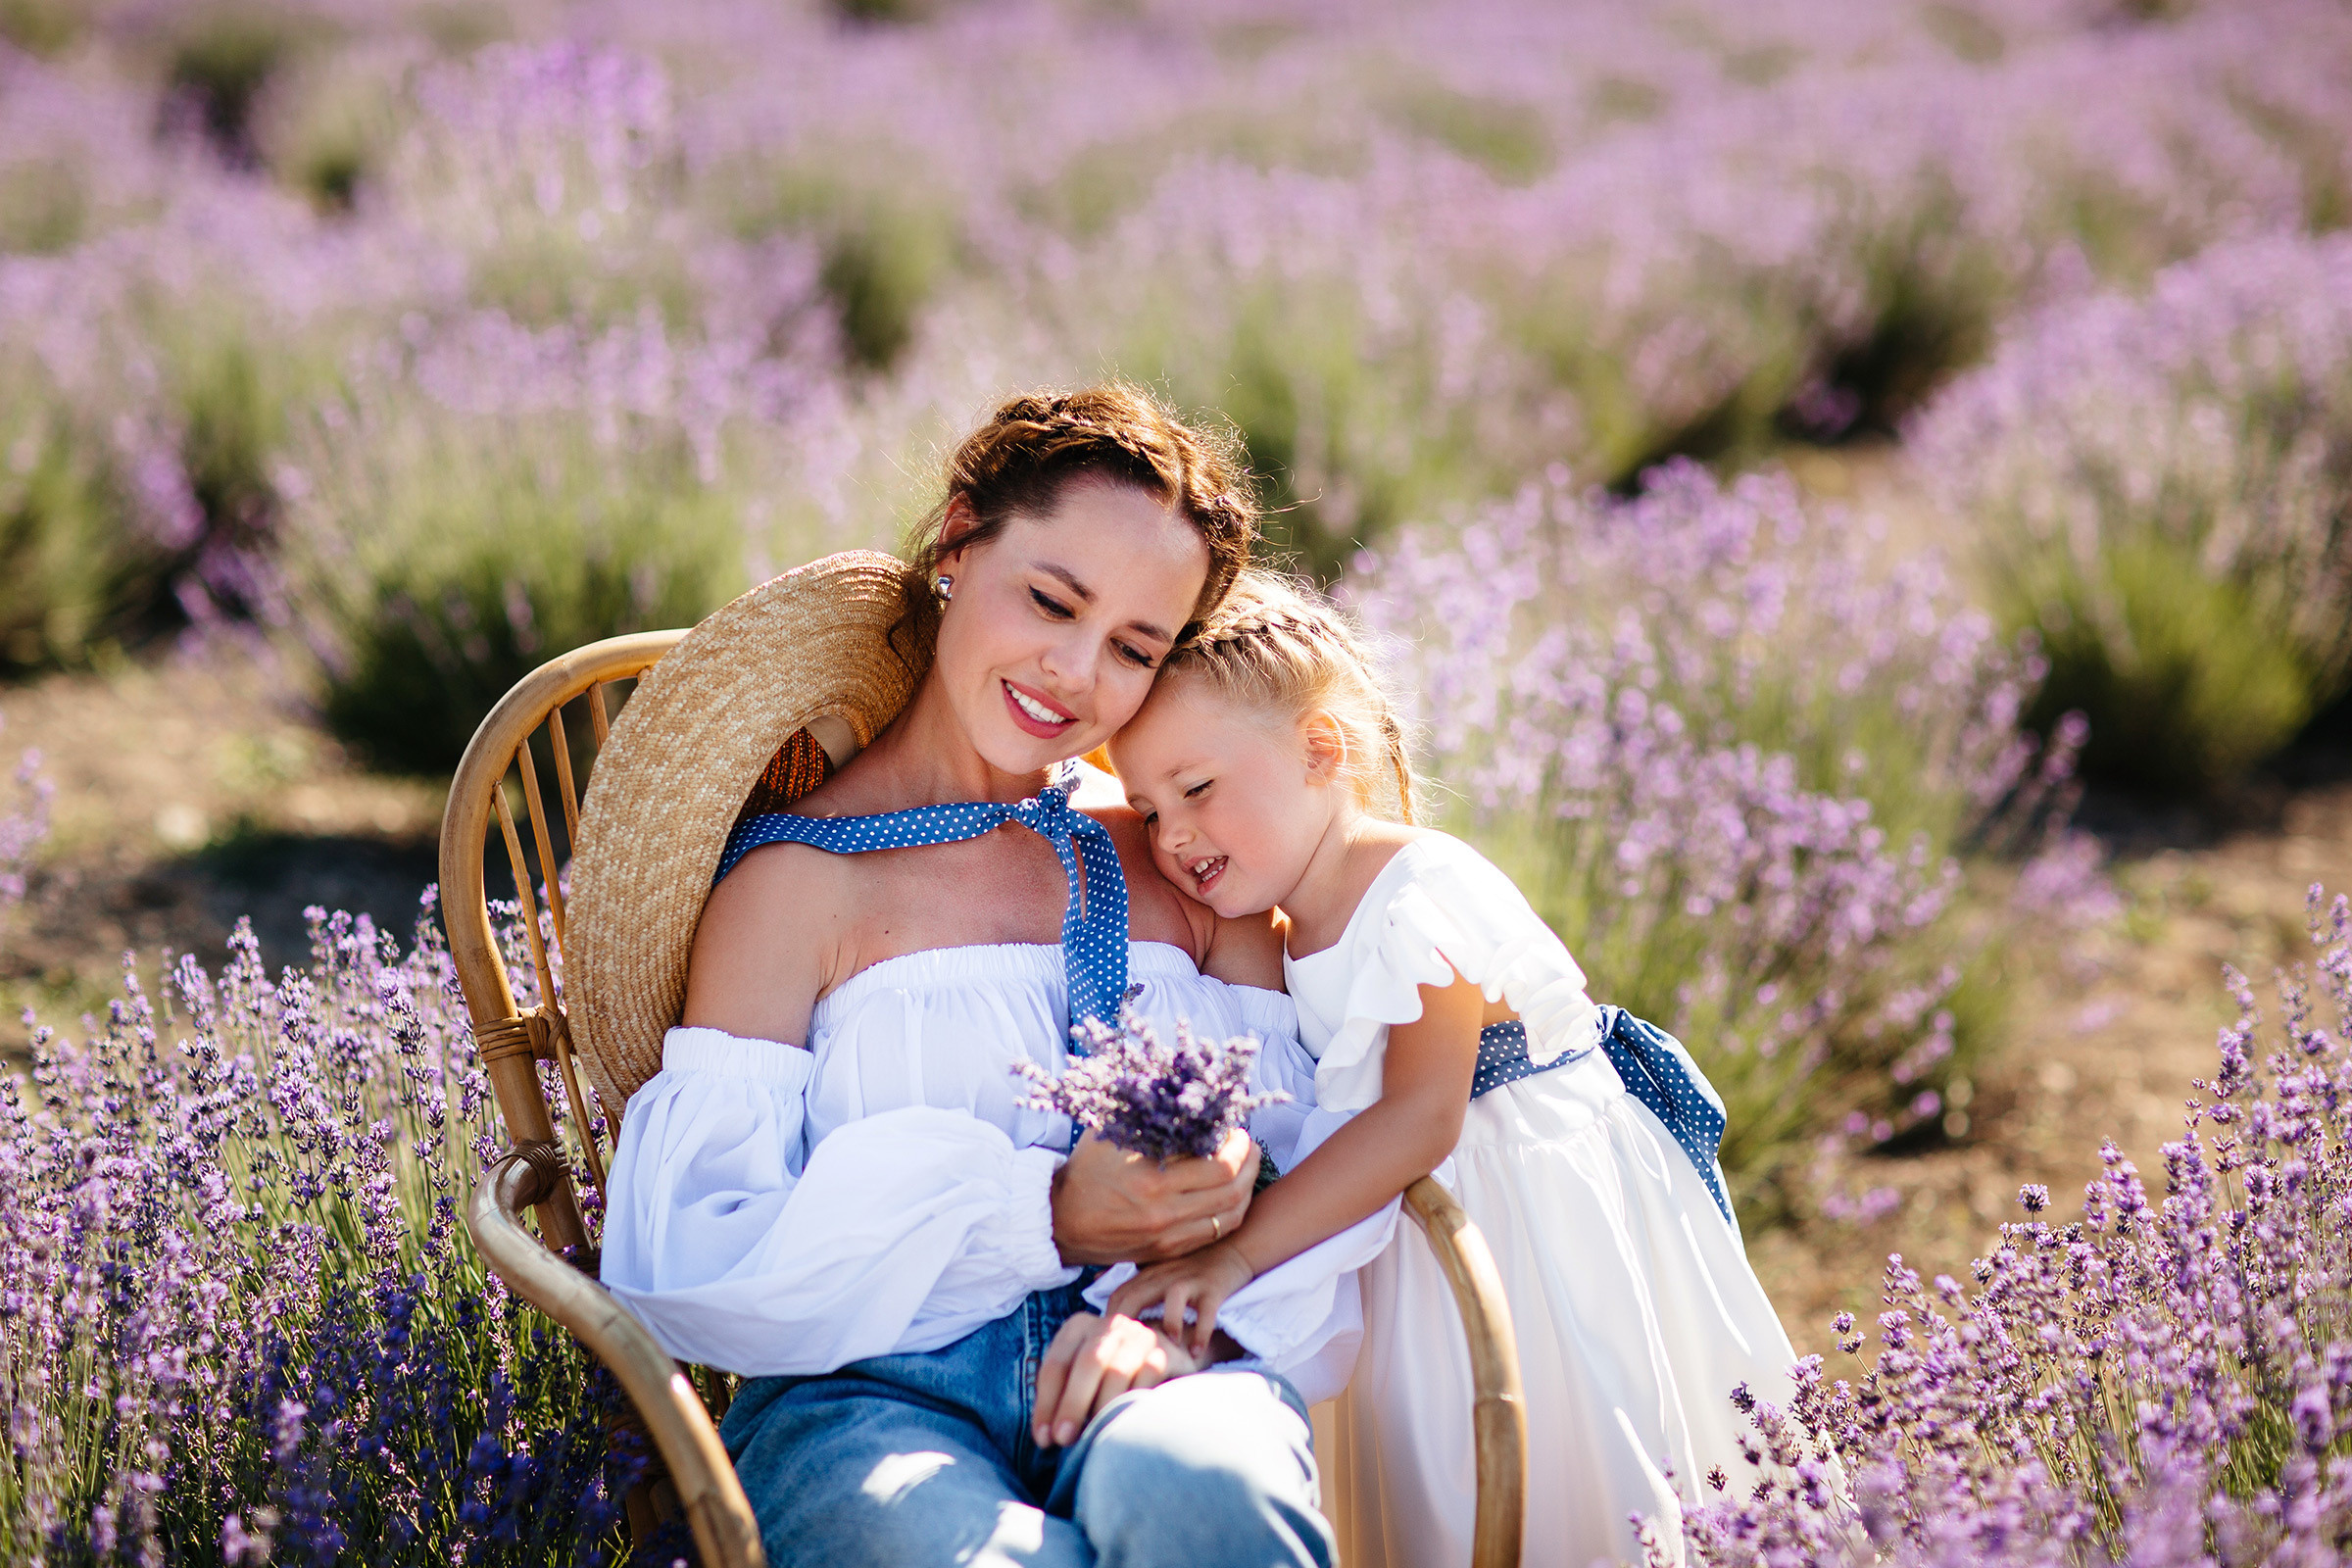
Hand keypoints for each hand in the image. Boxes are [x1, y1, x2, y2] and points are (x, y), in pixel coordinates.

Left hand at [1031, 1311, 1199, 1447]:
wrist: (1162, 1368)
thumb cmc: (1108, 1381)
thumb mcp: (1081, 1381)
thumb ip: (1062, 1398)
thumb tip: (1045, 1436)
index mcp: (1079, 1327)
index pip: (1057, 1365)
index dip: (1047, 1403)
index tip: (1043, 1439)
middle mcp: (1110, 1325)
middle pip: (1088, 1362)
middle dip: (1073, 1403)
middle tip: (1064, 1439)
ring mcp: (1141, 1336)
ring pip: (1118, 1370)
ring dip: (1103, 1406)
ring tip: (1097, 1436)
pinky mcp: (1167, 1352)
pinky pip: (1150, 1376)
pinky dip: (1135, 1400)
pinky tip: (1127, 1422)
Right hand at [1050, 1127, 1257, 1264]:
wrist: (1058, 1220)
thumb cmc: (1084, 1171)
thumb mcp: (1113, 1136)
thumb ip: (1150, 1121)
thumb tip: (1187, 1100)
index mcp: (1152, 1182)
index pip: (1219, 1167)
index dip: (1238, 1147)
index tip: (1236, 1131)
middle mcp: (1165, 1214)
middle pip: (1233, 1193)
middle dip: (1249, 1165)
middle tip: (1249, 1147)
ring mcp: (1167, 1237)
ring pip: (1229, 1218)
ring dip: (1245, 1191)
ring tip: (1245, 1169)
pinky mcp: (1165, 1251)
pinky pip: (1212, 1235)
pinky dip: (1229, 1213)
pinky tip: (1229, 1195)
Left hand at [1106, 1241, 1257, 1359]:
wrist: (1233, 1249)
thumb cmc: (1191, 1264)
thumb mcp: (1157, 1265)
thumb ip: (1129, 1275)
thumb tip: (1093, 1281)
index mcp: (1149, 1274)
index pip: (1119, 1293)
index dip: (1107, 1317)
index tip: (1104, 1343)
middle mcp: (1165, 1275)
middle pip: (1138, 1295)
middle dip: (1126, 1323)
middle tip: (1123, 1353)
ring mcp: (1190, 1280)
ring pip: (1173, 1298)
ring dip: (1167, 1323)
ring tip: (1165, 1349)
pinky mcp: (1214, 1289)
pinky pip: (1207, 1311)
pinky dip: (1201, 1333)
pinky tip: (1195, 1352)